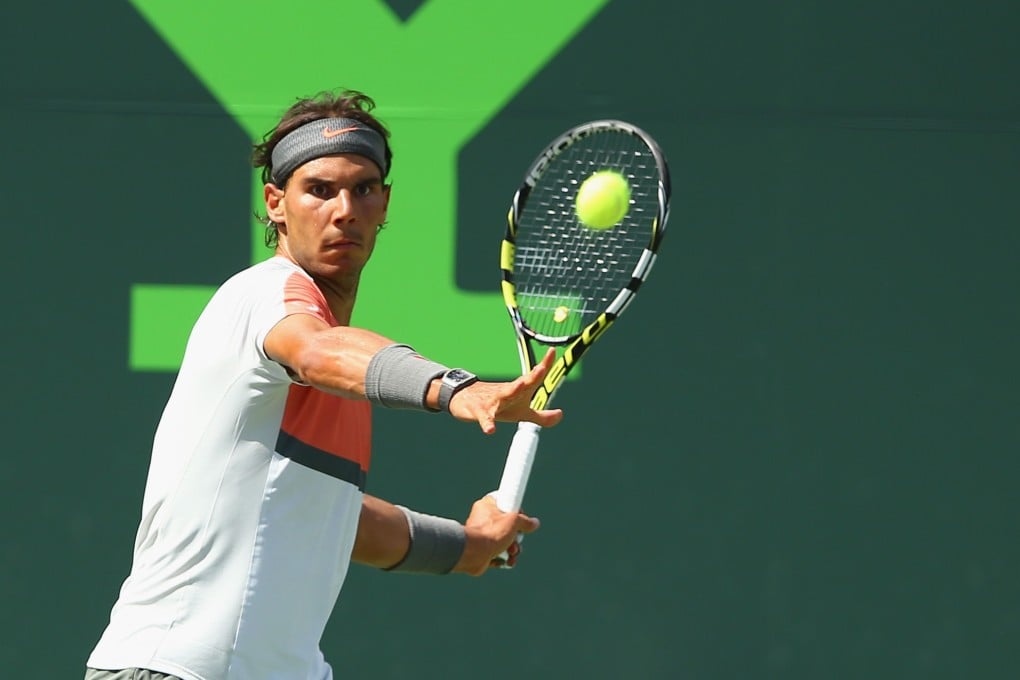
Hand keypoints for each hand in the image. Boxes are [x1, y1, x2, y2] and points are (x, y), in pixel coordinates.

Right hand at [448, 348, 563, 433]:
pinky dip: (487, 423)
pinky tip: (490, 430)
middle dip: (532, 377)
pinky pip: (484, 417)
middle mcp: (508, 392)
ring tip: (520, 385)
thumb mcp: (521, 413)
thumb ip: (541, 416)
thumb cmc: (499, 405)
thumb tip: (561, 414)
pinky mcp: (480, 411)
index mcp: (519, 391)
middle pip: (522, 383)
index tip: (553, 351)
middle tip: (541, 368)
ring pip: (504, 395)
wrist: (466, 399)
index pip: (534, 377)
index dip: (544, 365)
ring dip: (512, 390)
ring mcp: (493, 400)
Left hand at [452, 495, 539, 575]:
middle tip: (517, 540)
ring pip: (504, 541)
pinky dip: (504, 558)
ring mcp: (482, 535)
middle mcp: (483, 519)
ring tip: (512, 553)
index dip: (515, 511)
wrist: (474, 553)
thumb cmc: (491, 532)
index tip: (521, 517)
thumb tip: (534, 523)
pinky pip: (497, 553)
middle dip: (516, 536)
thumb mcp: (514, 522)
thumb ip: (525, 521)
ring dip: (512, 549)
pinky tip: (508, 561)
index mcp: (487, 505)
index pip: (505, 503)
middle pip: (507, 525)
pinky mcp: (482, 550)